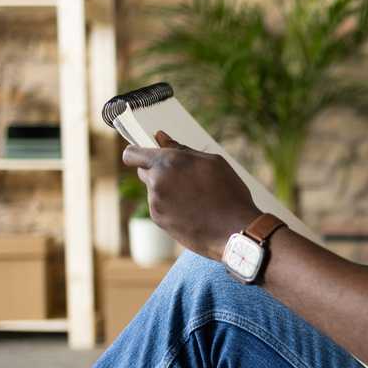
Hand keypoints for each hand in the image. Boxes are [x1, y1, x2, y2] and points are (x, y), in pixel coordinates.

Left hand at [122, 131, 259, 260]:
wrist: (235, 230)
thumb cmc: (229, 193)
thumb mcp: (212, 162)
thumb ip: (181, 148)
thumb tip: (160, 137)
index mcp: (168, 162)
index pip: (132, 154)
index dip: (137, 153)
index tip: (146, 154)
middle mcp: (157, 182)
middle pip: (143, 171)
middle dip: (158, 171)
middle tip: (183, 177)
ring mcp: (156, 203)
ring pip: (155, 190)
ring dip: (168, 191)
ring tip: (195, 198)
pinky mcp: (159, 221)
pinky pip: (160, 208)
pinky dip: (172, 207)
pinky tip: (193, 211)